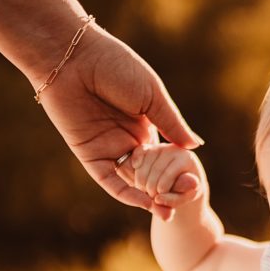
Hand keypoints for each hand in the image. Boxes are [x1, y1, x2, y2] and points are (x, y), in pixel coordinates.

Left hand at [36, 25, 202, 217]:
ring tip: (167, 213)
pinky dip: (126, 193)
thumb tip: (196, 146)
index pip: (162, 156)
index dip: (176, 172)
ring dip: (147, 198)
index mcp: (144, 122)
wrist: (73, 57)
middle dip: (164, 190)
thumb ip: (173, 124)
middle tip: (182, 206)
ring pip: (130, 179)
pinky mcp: (88, 153)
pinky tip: (145, 203)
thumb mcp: (152, 96)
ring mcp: (107, 146)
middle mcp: (126, 137)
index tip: (192, 187)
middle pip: (148, 172)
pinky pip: (109, 179)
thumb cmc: (115, 66)